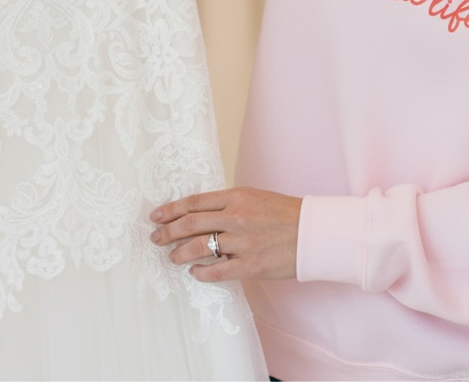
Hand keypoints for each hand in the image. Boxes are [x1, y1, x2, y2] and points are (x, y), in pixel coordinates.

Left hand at [149, 187, 301, 283]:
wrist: (313, 232)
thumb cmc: (286, 214)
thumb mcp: (257, 198)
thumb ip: (231, 204)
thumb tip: (202, 215)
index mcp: (239, 196)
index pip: (196, 202)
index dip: (172, 209)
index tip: (156, 216)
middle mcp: (237, 217)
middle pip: (191, 224)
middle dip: (168, 231)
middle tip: (155, 237)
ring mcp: (242, 242)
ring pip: (198, 247)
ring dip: (179, 253)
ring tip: (172, 257)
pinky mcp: (249, 265)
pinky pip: (215, 271)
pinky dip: (200, 272)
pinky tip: (195, 272)